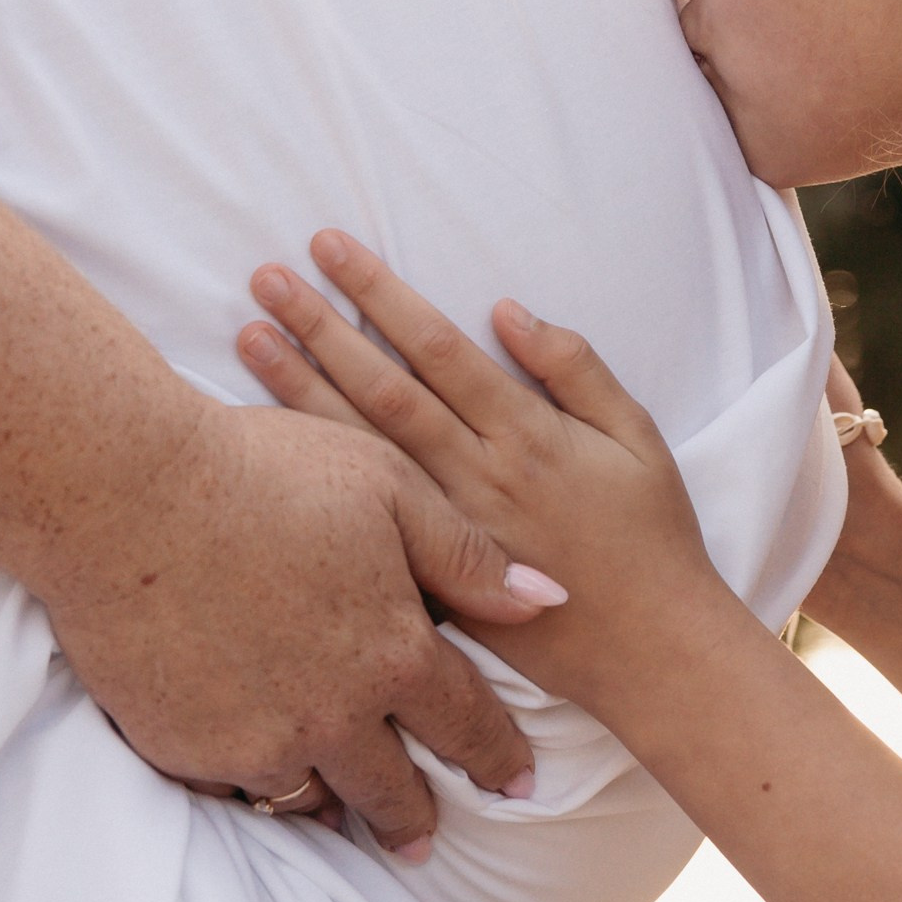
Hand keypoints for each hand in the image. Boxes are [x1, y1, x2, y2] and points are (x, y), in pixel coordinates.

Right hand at [37, 396, 556, 857]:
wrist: (126, 492)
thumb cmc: (263, 470)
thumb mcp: (388, 488)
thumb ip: (468, 556)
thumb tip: (547, 601)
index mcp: (392, 653)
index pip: (464, 725)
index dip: (497, 759)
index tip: (517, 786)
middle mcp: (332, 715)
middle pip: (390, 790)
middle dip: (414, 819)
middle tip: (423, 841)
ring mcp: (254, 740)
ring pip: (309, 797)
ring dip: (332, 805)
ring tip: (339, 809)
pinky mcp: (182, 748)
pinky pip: (230, 790)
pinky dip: (249, 784)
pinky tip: (253, 772)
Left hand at [237, 233, 726, 716]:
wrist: (651, 653)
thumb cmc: (650, 535)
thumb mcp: (637, 436)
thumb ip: (575, 369)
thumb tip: (507, 310)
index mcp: (523, 436)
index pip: (435, 348)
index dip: (379, 294)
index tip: (330, 248)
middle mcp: (473, 478)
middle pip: (380, 389)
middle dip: (320, 327)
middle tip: (265, 277)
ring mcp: (444, 531)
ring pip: (359, 447)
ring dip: (301, 389)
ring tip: (249, 337)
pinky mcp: (430, 580)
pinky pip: (364, 516)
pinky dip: (321, 474)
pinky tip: (276, 442)